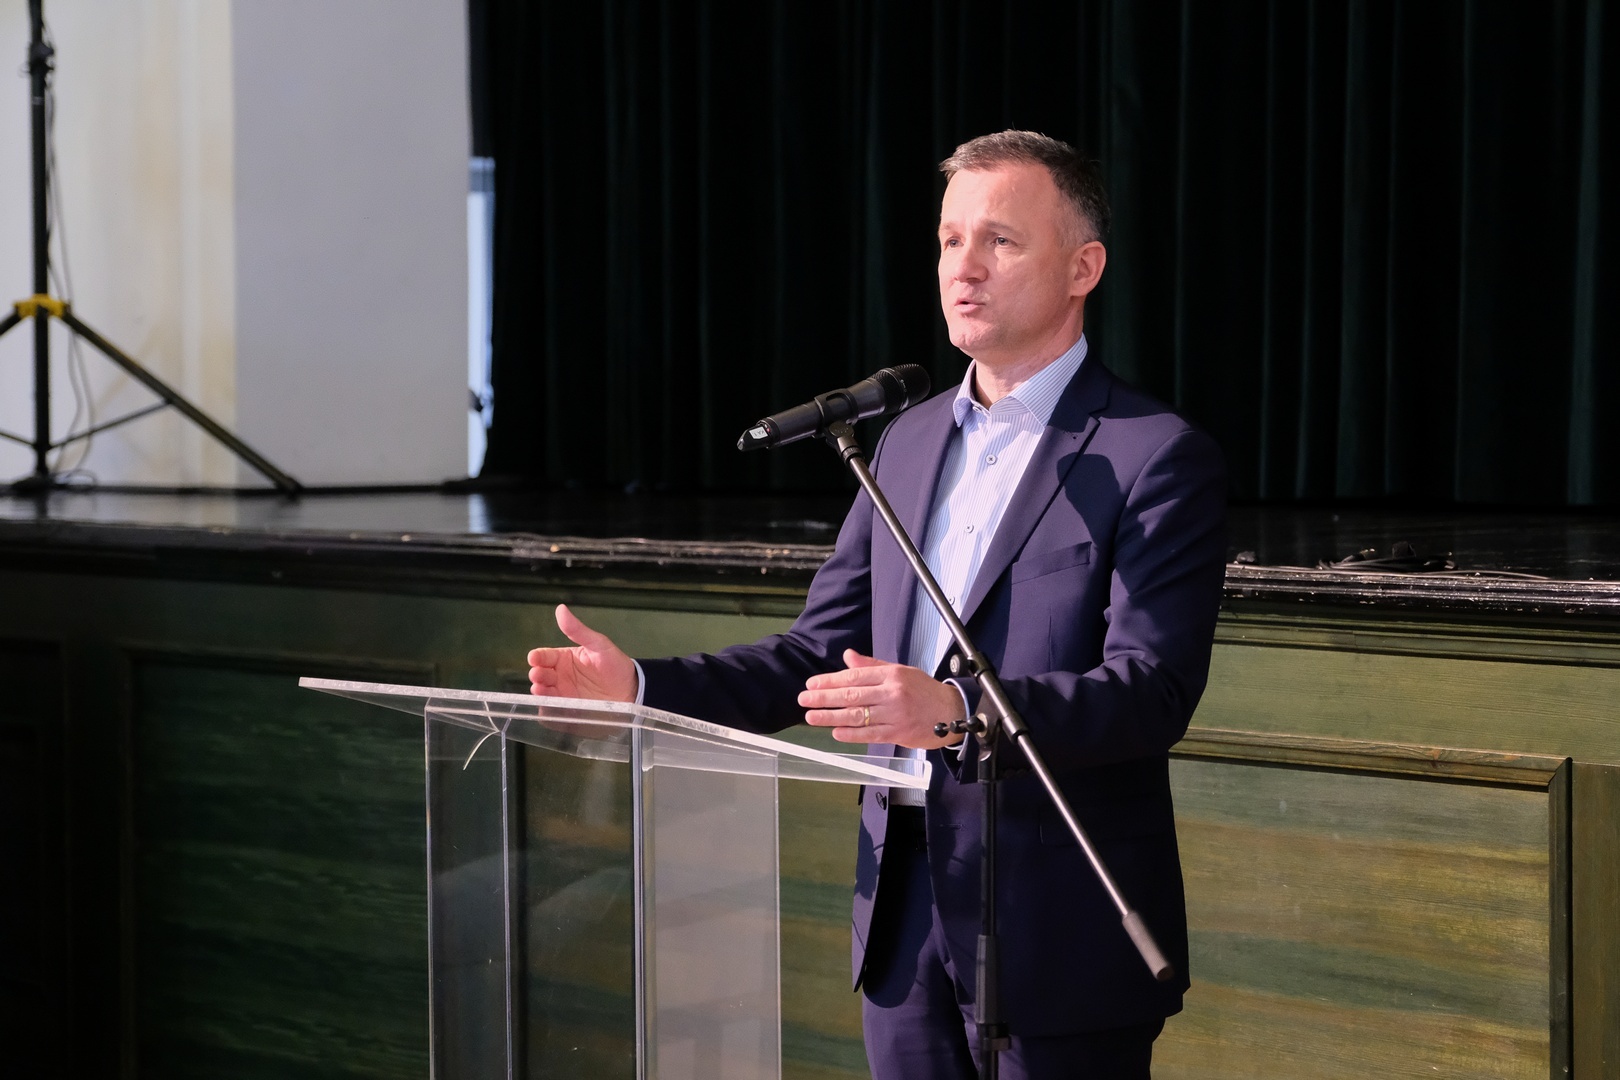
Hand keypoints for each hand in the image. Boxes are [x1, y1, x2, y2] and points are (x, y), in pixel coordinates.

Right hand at [527, 604, 637, 701]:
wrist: (631, 688)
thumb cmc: (615, 664)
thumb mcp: (598, 644)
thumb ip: (578, 630)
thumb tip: (561, 609)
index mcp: (564, 658)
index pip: (544, 656)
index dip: (537, 657)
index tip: (534, 658)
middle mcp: (560, 675)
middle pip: (541, 674)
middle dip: (537, 674)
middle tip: (539, 675)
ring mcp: (563, 693)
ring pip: (544, 691)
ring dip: (540, 690)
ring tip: (541, 689)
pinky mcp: (569, 708)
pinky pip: (553, 709)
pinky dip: (547, 708)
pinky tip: (548, 706)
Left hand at [798, 649, 964, 748]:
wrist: (951, 710)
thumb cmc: (924, 690)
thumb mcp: (900, 671)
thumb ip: (872, 666)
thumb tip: (847, 657)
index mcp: (891, 674)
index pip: (855, 676)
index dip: (830, 680)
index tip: (812, 684)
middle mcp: (892, 692)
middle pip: (852, 694)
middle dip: (825, 698)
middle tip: (804, 700)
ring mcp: (895, 714)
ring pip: (858, 715)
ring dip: (831, 717)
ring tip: (812, 717)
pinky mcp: (899, 733)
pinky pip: (871, 733)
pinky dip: (852, 734)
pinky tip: (835, 732)